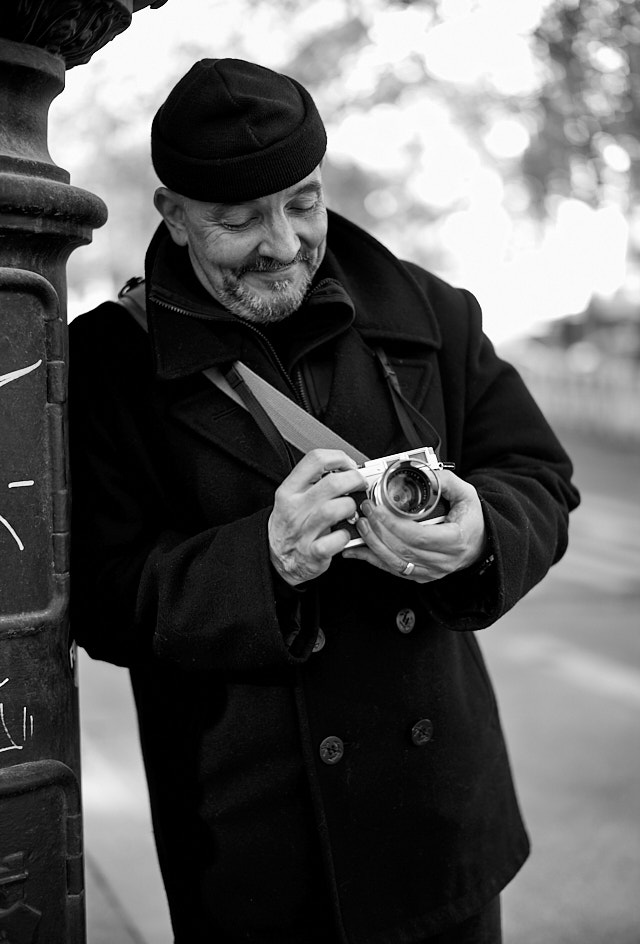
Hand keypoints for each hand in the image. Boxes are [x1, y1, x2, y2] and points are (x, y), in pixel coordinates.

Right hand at [268, 449, 366, 585]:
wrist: (277, 557)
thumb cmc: (290, 525)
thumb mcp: (292, 497)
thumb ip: (313, 482)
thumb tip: (345, 468)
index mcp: (289, 490)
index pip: (316, 459)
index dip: (340, 458)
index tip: (349, 466)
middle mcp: (295, 508)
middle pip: (333, 482)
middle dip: (355, 480)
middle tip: (360, 486)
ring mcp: (304, 531)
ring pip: (335, 509)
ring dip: (351, 507)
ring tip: (351, 511)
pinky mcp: (314, 552)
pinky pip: (337, 539)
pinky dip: (346, 536)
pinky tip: (344, 534)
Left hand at [342, 470, 485, 582]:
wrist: (481, 542)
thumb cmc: (472, 519)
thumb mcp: (466, 494)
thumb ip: (444, 481)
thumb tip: (422, 472)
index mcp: (455, 539)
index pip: (418, 536)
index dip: (393, 524)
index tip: (377, 509)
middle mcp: (443, 560)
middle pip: (402, 549)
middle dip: (378, 530)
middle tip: (365, 511)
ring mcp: (431, 571)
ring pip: (395, 563)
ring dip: (373, 545)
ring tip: (361, 525)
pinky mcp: (421, 576)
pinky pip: (393, 570)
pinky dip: (373, 560)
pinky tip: (358, 550)